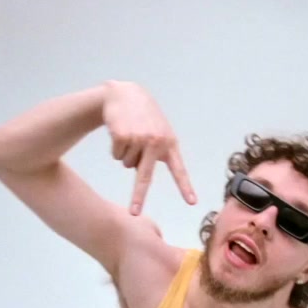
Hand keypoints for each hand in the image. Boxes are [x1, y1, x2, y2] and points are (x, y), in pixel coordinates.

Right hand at [102, 80, 197, 214]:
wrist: (124, 94)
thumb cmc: (143, 117)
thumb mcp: (158, 131)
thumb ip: (158, 152)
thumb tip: (142, 177)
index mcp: (169, 143)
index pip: (179, 169)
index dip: (185, 187)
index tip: (192, 202)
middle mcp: (156, 142)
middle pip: (145, 176)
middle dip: (138, 197)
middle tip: (134, 213)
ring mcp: (139, 139)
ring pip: (127, 165)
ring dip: (126, 154)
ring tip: (130, 134)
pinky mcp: (122, 136)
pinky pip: (117, 156)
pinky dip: (116, 148)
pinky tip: (120, 131)